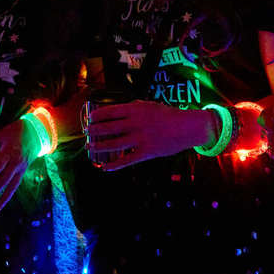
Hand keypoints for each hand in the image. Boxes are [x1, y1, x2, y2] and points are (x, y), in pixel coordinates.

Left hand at [0, 120, 38, 213]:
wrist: (36, 133)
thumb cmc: (16, 131)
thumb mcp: (2, 132)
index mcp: (10, 152)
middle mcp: (16, 163)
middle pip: (3, 181)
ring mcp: (21, 169)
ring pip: (11, 187)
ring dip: (2, 200)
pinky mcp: (22, 173)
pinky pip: (15, 187)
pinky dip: (7, 197)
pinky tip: (0, 206)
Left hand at [86, 100, 216, 170]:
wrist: (187, 127)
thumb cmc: (168, 115)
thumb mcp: (150, 106)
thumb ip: (134, 108)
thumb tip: (117, 111)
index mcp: (136, 110)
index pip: (110, 112)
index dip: (97, 116)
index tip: (89, 118)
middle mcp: (136, 124)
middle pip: (108, 128)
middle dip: (94, 131)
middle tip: (86, 133)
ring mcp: (141, 139)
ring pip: (114, 144)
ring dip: (99, 146)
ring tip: (89, 147)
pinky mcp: (147, 152)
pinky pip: (127, 160)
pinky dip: (114, 165)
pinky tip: (105, 167)